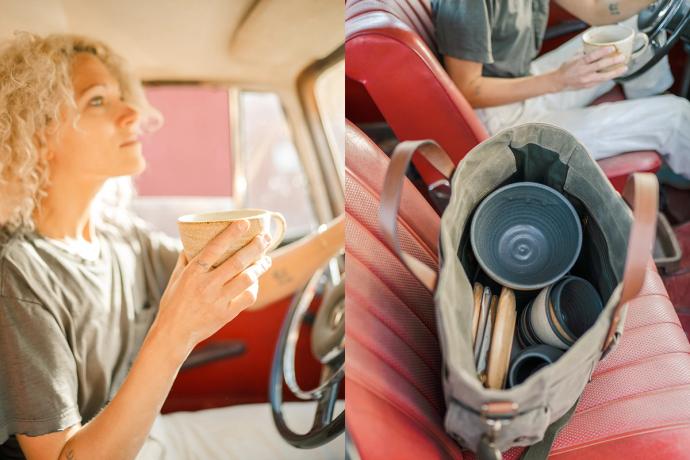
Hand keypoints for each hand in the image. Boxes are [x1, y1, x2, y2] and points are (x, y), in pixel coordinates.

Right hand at [153, 220, 272, 354]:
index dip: (230, 234)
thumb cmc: (173, 303)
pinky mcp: (226, 313)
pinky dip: (254, 287)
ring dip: (260, 267)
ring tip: (266, 259)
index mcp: (193, 273)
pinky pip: (247, 297)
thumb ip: (186, 259)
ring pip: (246, 278)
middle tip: (265, 237)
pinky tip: (257, 281)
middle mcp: (207, 285)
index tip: (244, 222)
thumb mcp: (175, 278)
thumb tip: (193, 241)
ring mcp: (218, 299)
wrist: (174, 333)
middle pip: (237, 261)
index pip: (214, 248)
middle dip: (255, 247)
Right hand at [551, 46, 627, 90]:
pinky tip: (616, 74)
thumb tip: (595, 45)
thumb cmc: (566, 68)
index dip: (602, 52)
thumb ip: (585, 53)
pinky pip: (601, 81)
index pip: (591, 56)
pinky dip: (609, 77)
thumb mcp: (573, 58)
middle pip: (600, 66)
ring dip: (615, 72)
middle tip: (622, 57)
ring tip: (624, 68)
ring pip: (603, 76)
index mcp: (579, 63)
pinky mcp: (588, 86)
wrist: (559, 82)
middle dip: (612, 61)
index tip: (612, 47)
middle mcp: (583, 72)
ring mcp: (586, 80)